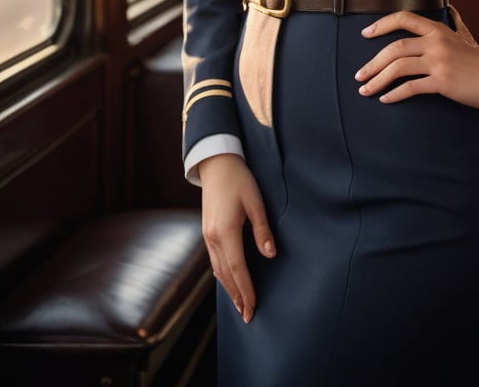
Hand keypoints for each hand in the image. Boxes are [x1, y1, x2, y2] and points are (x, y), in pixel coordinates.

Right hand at [199, 153, 275, 322]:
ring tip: (240, 305)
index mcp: (226, 231)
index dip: (246, 290)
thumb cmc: (239, 180)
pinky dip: (223, 275)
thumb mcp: (256, 202)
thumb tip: (270, 255)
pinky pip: (215, 260)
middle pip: (225, 274)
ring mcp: (207, 235)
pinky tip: (229, 281)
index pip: (237, 269)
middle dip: (237, 296)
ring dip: (229, 289)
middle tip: (248, 315)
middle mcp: (213, 237)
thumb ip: (262, 230)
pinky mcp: (207, 232)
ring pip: (218, 270)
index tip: (253, 307)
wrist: (216, 164)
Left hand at [355, 10, 478, 109]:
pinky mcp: (443, 81)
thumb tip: (450, 9)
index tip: (365, 34)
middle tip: (359, 74)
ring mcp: (439, 61)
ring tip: (365, 90)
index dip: (382, 25)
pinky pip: (411, 87)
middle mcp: (436, 42)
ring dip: (377, 80)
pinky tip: (385, 100)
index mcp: (438, 29)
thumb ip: (455, 23)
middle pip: (394, 47)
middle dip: (373, 62)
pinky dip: (394, 94)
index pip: (404, 18)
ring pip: (398, 67)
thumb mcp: (467, 36)